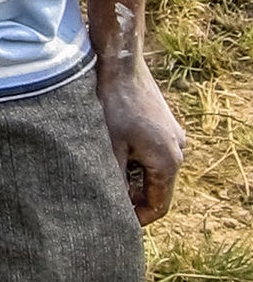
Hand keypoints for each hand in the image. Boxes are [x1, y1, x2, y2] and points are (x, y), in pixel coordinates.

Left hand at [95, 54, 185, 225]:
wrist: (119, 60)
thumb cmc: (112, 103)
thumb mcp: (108, 146)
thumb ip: (112, 180)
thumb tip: (108, 207)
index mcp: (168, 162)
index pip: (158, 206)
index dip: (136, 218)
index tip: (114, 220)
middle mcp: (178, 149)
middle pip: (156, 188)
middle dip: (131, 194)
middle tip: (103, 193)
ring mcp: (173, 134)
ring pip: (152, 168)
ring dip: (131, 173)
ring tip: (104, 166)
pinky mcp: (163, 122)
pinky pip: (152, 150)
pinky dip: (134, 155)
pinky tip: (112, 146)